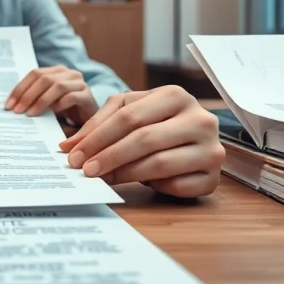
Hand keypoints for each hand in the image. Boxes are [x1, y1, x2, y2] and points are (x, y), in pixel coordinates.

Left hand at [5, 65, 97, 125]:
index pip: (34, 74)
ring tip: (31, 114)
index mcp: (56, 71)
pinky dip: (60, 104)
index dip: (20, 89)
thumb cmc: (65, 110)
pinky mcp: (88, 96)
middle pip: (44, 79)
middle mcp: (68, 73)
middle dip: (28, 95)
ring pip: (57, 86)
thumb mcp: (46, 102)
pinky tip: (52, 113)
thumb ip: (33, 99)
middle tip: (18, 111)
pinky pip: (72, 97)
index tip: (9, 105)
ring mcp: (79, 83)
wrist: (88, 118)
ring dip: (41, 100)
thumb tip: (10, 106)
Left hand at [58, 85, 224, 197]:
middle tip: (86, 170)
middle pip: (144, 139)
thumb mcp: (128, 111)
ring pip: (160, 164)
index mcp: (176, 95)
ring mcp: (211, 149)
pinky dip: (155, 187)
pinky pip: (178, 186)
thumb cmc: (156, 122)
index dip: (98, 137)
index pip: (129, 117)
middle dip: (109, 156)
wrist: (194, 139)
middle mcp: (200, 119)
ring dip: (125, 174)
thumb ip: (98, 124)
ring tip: (104, 178)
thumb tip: (69, 147)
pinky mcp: (214, 177)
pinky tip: (142, 185)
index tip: (74, 155)